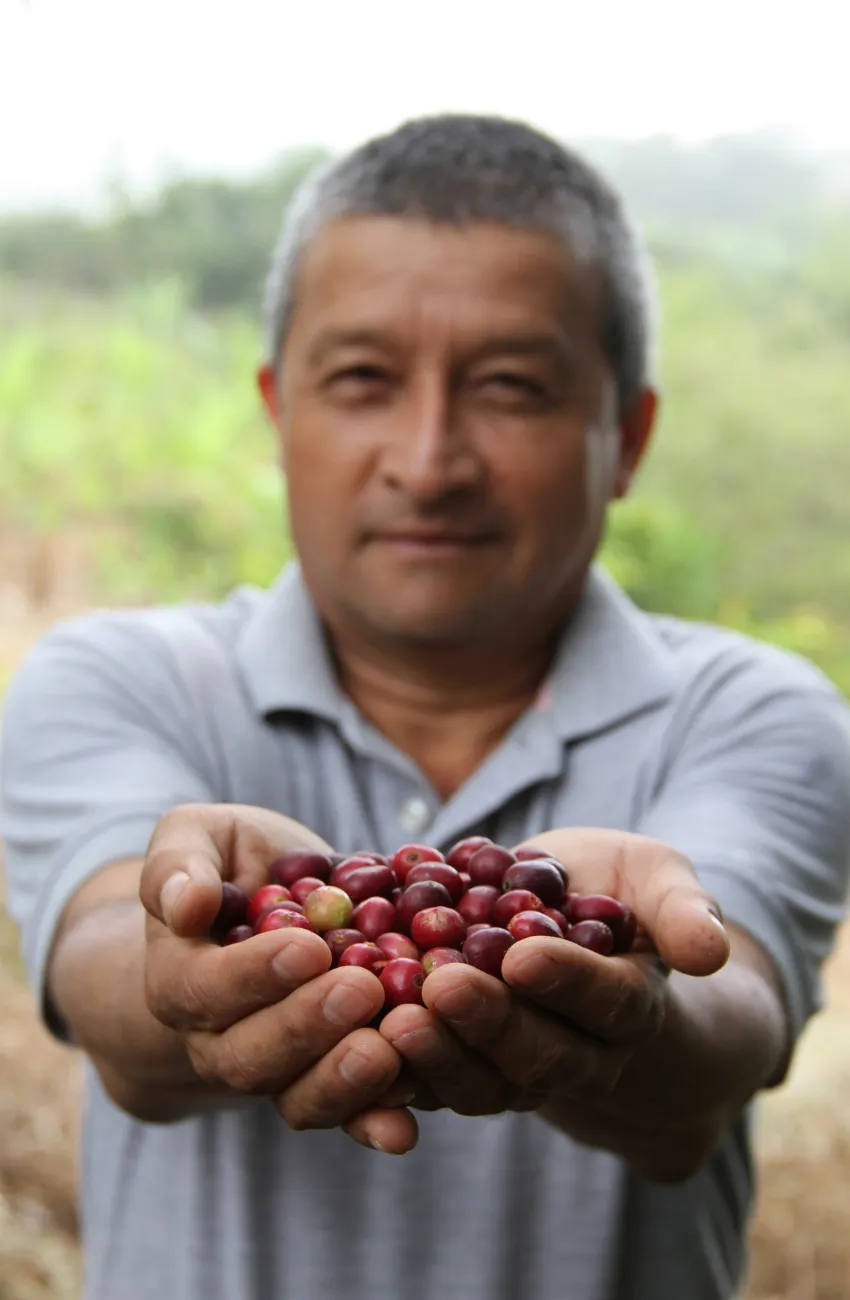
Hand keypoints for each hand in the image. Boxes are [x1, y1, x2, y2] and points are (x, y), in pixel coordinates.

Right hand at [140, 803, 417, 1152]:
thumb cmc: (231, 863)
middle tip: (364, 988)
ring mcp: (273, 1068)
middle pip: (249, 1056)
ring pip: (295, 1096)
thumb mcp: (195, 837)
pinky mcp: (325, 1078)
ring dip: (342, 1082)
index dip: (255, 974)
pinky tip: (406, 1125)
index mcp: (178, 977)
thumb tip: (184, 906)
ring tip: (390, 1050)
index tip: (310, 946)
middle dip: (307, 1026)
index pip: (204, 989)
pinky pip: (344, 1114)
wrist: (268, 903)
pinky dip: (374, 1121)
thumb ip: (177, 864)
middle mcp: (216, 1039)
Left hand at [378, 829, 728, 1119]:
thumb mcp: (656, 879)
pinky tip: (355, 1038)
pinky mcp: (461, 1071)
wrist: (564, 922)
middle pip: (540, 1053)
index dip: (568, 982)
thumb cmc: (615, 890)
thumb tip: (709, 953)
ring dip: (438, 1055)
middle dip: (490, 1020)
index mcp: (631, 1006)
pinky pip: (430, 1085)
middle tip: (441, 983)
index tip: (524, 952)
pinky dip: (395, 1070)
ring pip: (482, 1083)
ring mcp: (517, 1072)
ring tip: (393, 1016)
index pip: (608, 1003)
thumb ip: (683, 909)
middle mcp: (580, 1055)